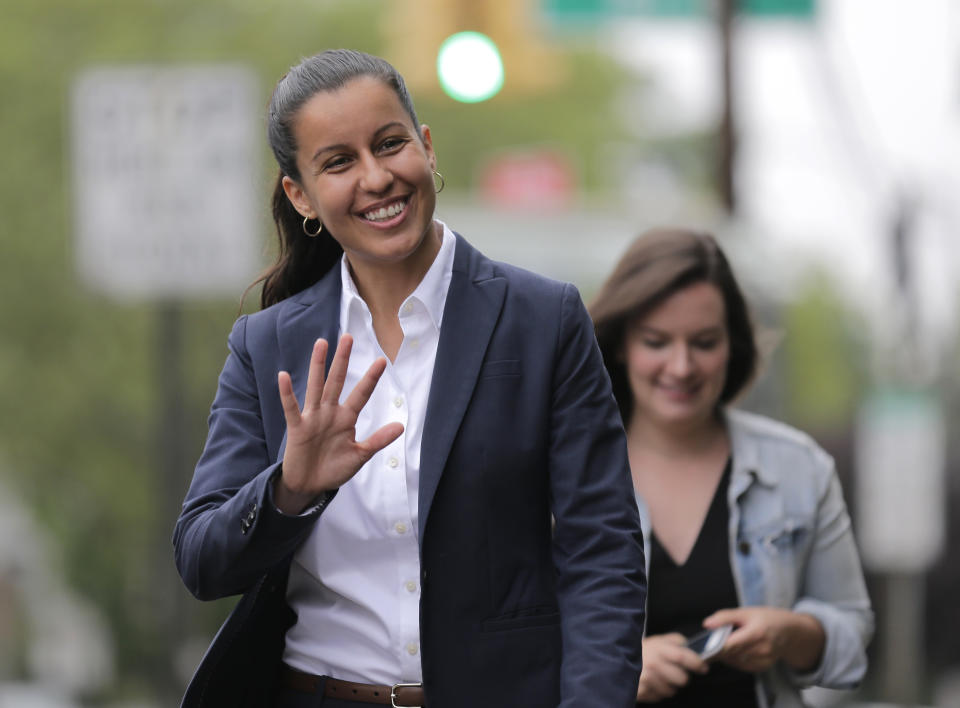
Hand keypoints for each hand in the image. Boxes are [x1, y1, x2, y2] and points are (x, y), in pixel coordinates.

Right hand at [275, 335, 403, 513]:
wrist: (310, 485)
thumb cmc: (334, 468)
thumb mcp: (360, 456)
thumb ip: (377, 440)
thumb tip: (400, 426)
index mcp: (346, 418)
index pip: (361, 394)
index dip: (370, 378)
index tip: (382, 360)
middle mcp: (330, 412)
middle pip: (337, 381)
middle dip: (343, 360)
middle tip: (348, 337)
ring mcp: (313, 418)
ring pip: (316, 386)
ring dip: (318, 366)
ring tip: (321, 344)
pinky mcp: (297, 428)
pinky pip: (292, 408)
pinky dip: (287, 393)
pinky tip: (283, 376)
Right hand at [636, 633, 707, 702]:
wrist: (616, 658)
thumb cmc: (641, 651)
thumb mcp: (657, 640)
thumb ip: (675, 640)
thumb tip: (692, 646)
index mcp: (657, 648)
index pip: (683, 657)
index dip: (697, 663)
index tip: (703, 667)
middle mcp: (652, 664)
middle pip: (682, 679)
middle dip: (682, 677)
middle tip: (675, 672)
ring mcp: (646, 679)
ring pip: (672, 691)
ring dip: (669, 686)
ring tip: (660, 677)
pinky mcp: (641, 691)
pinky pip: (660, 697)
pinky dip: (658, 692)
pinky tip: (652, 683)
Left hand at [704, 607, 824, 673]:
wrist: (790, 632)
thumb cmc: (767, 618)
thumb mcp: (746, 611)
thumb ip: (725, 617)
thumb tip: (706, 624)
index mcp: (756, 633)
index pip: (730, 645)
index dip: (715, 646)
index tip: (704, 645)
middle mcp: (761, 649)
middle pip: (731, 654)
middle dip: (719, 648)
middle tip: (713, 640)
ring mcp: (763, 661)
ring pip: (734, 661)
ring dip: (726, 654)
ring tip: (728, 642)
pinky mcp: (762, 668)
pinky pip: (741, 665)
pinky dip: (734, 659)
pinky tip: (737, 649)